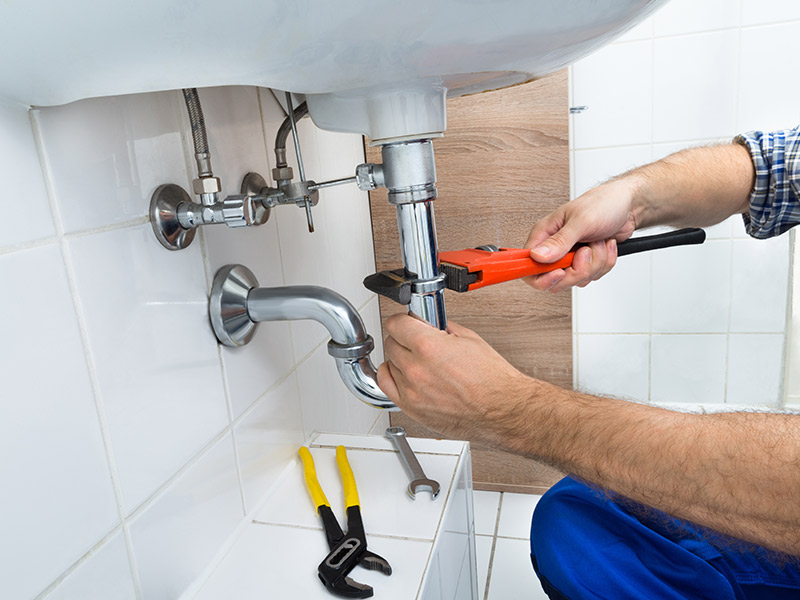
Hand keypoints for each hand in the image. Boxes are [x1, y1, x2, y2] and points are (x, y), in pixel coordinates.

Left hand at [377, 314, 532, 444]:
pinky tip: (404, 374)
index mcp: (428, 347)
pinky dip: (394, 377)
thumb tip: (429, 323)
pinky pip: (387, 386)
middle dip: (404, 339)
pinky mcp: (412, 409)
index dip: (403, 320)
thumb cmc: (492, 380)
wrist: (502, 410)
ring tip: (418, 360)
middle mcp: (415, 370)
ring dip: (401, 359)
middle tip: (419, 341)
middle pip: (391, 343)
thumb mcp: (470, 339)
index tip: (408, 322)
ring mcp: (411, 391)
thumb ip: (442, 328)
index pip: (395, 324)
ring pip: (389, 364)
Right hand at [524, 177, 640, 291]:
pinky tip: (605, 246)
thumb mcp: (581, 221)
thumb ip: (559, 242)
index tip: (559, 272)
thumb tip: (537, 256)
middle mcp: (554, 248)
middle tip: (586, 251)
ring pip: (576, 279)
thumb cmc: (603, 203)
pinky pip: (592, 276)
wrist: (628, 205)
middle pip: (555, 280)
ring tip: (598, 242)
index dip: (541, 276)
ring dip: (595, 263)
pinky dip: (605, 263)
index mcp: (545, 234)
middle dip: (577, 270)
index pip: (528, 265)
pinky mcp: (585, 262)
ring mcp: (570, 257)